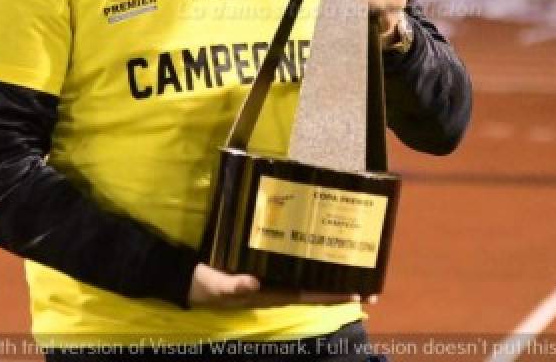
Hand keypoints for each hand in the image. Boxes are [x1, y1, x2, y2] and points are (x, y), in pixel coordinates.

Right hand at [187, 263, 371, 308]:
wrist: (186, 279)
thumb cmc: (201, 284)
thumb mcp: (213, 285)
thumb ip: (231, 286)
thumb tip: (253, 284)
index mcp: (266, 294)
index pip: (305, 296)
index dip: (330, 296)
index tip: (356, 295)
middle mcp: (273, 289)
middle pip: (313, 291)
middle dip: (339, 291)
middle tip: (369, 291)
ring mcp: (270, 281)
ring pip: (306, 282)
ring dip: (329, 280)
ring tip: (354, 273)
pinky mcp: (263, 269)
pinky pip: (292, 270)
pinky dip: (309, 267)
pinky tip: (321, 258)